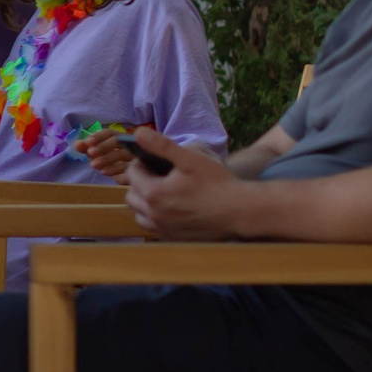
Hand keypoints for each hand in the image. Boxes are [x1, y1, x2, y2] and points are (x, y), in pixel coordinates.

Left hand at [76, 132, 134, 178]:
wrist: (135, 179)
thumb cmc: (115, 163)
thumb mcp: (101, 155)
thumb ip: (88, 149)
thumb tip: (77, 144)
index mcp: (121, 138)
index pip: (111, 133)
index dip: (99, 136)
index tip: (88, 142)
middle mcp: (131, 145)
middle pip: (118, 141)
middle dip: (102, 146)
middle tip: (90, 153)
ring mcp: (136, 156)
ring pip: (123, 154)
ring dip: (106, 158)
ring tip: (93, 165)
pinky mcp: (139, 170)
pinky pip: (127, 168)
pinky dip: (114, 169)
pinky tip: (104, 172)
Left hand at [119, 126, 240, 239]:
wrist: (240, 211)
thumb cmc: (217, 183)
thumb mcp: (190, 159)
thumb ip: (162, 146)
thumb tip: (138, 133)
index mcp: (154, 193)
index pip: (132, 175)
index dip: (140, 164)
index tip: (153, 160)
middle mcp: (154, 215)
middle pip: (131, 196)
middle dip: (139, 183)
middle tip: (158, 175)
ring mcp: (164, 230)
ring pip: (140, 215)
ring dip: (144, 203)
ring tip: (163, 192)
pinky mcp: (174, 239)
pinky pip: (154, 228)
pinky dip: (156, 218)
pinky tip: (173, 209)